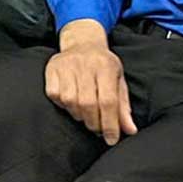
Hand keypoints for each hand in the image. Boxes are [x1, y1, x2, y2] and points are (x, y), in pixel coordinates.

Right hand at [46, 23, 138, 143]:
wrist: (82, 43)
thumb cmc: (103, 66)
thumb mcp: (118, 81)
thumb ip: (123, 107)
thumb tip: (130, 130)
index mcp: (106, 66)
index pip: (108, 101)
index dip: (110, 124)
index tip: (111, 139)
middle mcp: (85, 64)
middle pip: (88, 103)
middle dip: (94, 123)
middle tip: (97, 128)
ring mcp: (66, 65)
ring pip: (70, 101)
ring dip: (79, 115)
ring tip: (85, 115)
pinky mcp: (52, 69)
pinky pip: (54, 95)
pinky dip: (63, 105)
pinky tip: (71, 103)